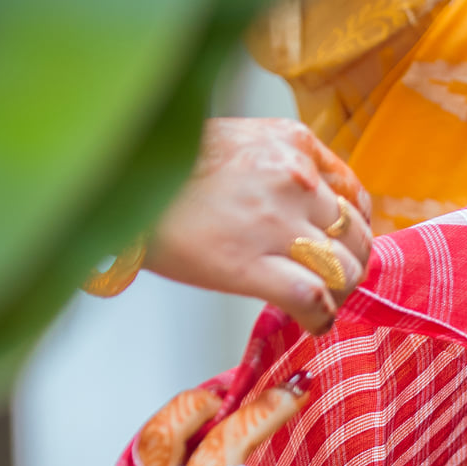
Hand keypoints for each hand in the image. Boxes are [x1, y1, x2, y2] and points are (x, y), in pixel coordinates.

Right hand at [146, 118, 373, 332]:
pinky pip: (314, 299)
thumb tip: (310, 208)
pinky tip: (311, 324)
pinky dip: (320, 318)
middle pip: (356, 236)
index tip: (340, 247)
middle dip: (349, 265)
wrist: (110, 182)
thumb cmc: (162, 168)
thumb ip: (280, 165)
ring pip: (344, 270)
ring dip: (337, 294)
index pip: (353, 194)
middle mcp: (295, 176)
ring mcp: (276, 221)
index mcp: (292, 142)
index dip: (352, 229)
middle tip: (331, 283)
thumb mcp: (234, 141)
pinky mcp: (252, 264)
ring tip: (319, 304)